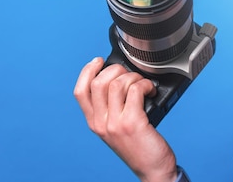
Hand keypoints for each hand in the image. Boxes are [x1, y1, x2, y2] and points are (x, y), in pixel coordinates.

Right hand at [74, 57, 177, 181]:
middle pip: (98, 82)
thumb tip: (119, 79)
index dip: (86, 71)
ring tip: (143, 84)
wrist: (153, 170)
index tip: (98, 61)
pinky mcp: (132, 123)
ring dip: (134, 77)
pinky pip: (135, 90)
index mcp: (95, 123)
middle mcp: (101, 123)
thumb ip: (112, 108)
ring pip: (117, 83)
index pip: (80, 92)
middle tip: (130, 74)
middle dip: (116, 69)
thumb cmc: (139, 147)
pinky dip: (145, 84)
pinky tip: (150, 90)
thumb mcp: (117, 128)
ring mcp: (115, 123)